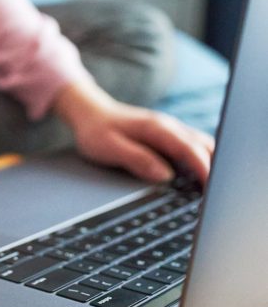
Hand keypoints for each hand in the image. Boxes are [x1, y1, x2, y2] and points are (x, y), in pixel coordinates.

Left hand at [52, 79, 213, 184]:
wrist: (88, 111)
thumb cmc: (96, 131)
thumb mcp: (109, 147)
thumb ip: (137, 159)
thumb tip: (164, 175)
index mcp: (156, 128)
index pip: (189, 149)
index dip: (204, 169)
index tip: (212, 188)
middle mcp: (168, 126)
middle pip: (204, 146)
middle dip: (215, 168)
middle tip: (218, 195)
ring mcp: (170, 130)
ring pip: (201, 145)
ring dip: (211, 163)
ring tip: (213, 190)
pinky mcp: (168, 136)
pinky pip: (192, 147)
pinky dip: (202, 161)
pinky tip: (200, 180)